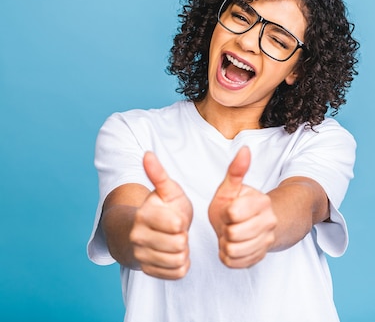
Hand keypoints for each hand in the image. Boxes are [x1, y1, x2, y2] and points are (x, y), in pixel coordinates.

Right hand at [129, 152, 192, 278]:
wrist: (143, 233)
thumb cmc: (162, 208)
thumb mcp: (166, 190)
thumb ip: (158, 174)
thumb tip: (147, 153)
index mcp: (143, 216)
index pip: (176, 225)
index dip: (182, 221)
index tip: (178, 218)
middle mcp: (138, 237)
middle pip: (179, 244)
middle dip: (184, 237)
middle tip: (178, 231)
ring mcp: (141, 255)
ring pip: (178, 259)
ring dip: (183, 251)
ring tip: (177, 241)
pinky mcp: (148, 271)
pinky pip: (176, 273)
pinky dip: (181, 265)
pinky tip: (175, 254)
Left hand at [208, 146, 277, 267]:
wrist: (251, 224)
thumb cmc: (237, 204)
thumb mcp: (231, 187)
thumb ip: (236, 170)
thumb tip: (244, 149)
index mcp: (262, 202)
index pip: (234, 213)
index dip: (226, 213)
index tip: (230, 210)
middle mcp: (269, 222)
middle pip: (234, 234)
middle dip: (225, 230)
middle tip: (228, 225)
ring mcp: (266, 241)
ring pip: (234, 250)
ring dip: (226, 244)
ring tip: (229, 235)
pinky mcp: (259, 257)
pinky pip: (235, 263)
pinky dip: (229, 256)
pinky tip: (232, 246)